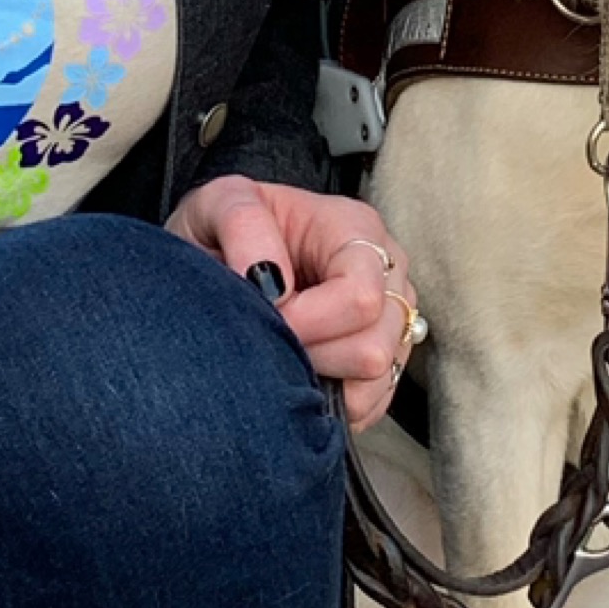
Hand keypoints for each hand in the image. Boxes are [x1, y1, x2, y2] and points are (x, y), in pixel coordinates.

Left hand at [168, 174, 420, 431]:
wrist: (222, 253)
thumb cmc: (224, 230)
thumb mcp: (217, 203)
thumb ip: (242, 224)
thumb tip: (270, 280)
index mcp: (355, 228)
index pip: (360, 296)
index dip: (310, 322)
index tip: (265, 319)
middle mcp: (387, 272)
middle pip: (375, 347)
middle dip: (313, 357)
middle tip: (269, 343)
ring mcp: (391, 318)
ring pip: (377, 381)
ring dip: (323, 383)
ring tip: (283, 359)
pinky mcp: (385, 357)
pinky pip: (373, 402)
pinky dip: (333, 404)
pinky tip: (300, 379)